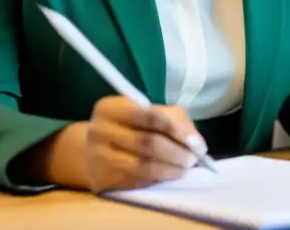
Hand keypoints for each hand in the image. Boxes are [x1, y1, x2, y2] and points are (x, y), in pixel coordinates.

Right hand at [83, 96, 205, 192]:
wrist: (93, 149)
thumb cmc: (128, 126)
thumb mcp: (146, 111)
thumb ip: (173, 119)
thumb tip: (196, 142)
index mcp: (109, 108)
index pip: (149, 116)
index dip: (176, 129)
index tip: (196, 142)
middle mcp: (99, 131)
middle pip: (148, 143)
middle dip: (177, 152)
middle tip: (194, 158)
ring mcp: (97, 158)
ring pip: (144, 166)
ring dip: (171, 169)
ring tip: (184, 168)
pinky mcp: (101, 181)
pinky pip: (138, 181)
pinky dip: (157, 179)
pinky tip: (166, 174)